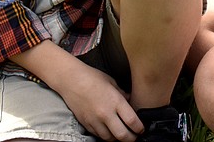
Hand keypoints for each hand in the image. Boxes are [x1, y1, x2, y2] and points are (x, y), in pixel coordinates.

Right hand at [11, 41, 142, 141]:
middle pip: (122, 135)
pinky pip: (99, 135)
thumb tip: (131, 101)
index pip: (132, 121)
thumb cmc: (92, 78)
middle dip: (131, 138)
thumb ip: (123, 94)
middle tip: (135, 136)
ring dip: (118, 138)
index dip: (139, 128)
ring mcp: (95, 120)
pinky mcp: (86, 124)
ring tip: (122, 134)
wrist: (71, 80)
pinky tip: (110, 131)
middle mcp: (105, 113)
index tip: (142, 129)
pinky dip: (106, 136)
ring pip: (110, 139)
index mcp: (115, 101)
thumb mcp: (112, 83)